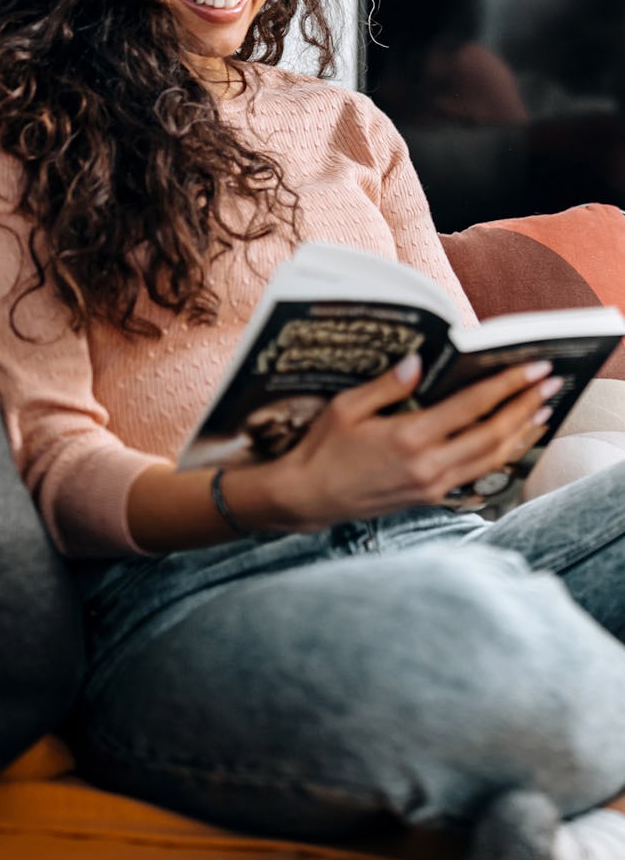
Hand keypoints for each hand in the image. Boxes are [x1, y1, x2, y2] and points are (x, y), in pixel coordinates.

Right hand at [259, 354, 560, 531]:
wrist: (308, 497)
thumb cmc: (322, 448)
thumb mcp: (346, 407)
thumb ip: (386, 385)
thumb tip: (420, 362)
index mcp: (408, 438)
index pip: (470, 407)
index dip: (505, 385)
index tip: (532, 367)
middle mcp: (427, 465)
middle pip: (492, 435)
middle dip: (525, 406)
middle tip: (551, 383)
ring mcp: (432, 486)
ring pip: (491, 459)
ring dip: (521, 433)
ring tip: (544, 410)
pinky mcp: (430, 498)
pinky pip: (476, 476)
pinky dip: (502, 457)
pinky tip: (514, 443)